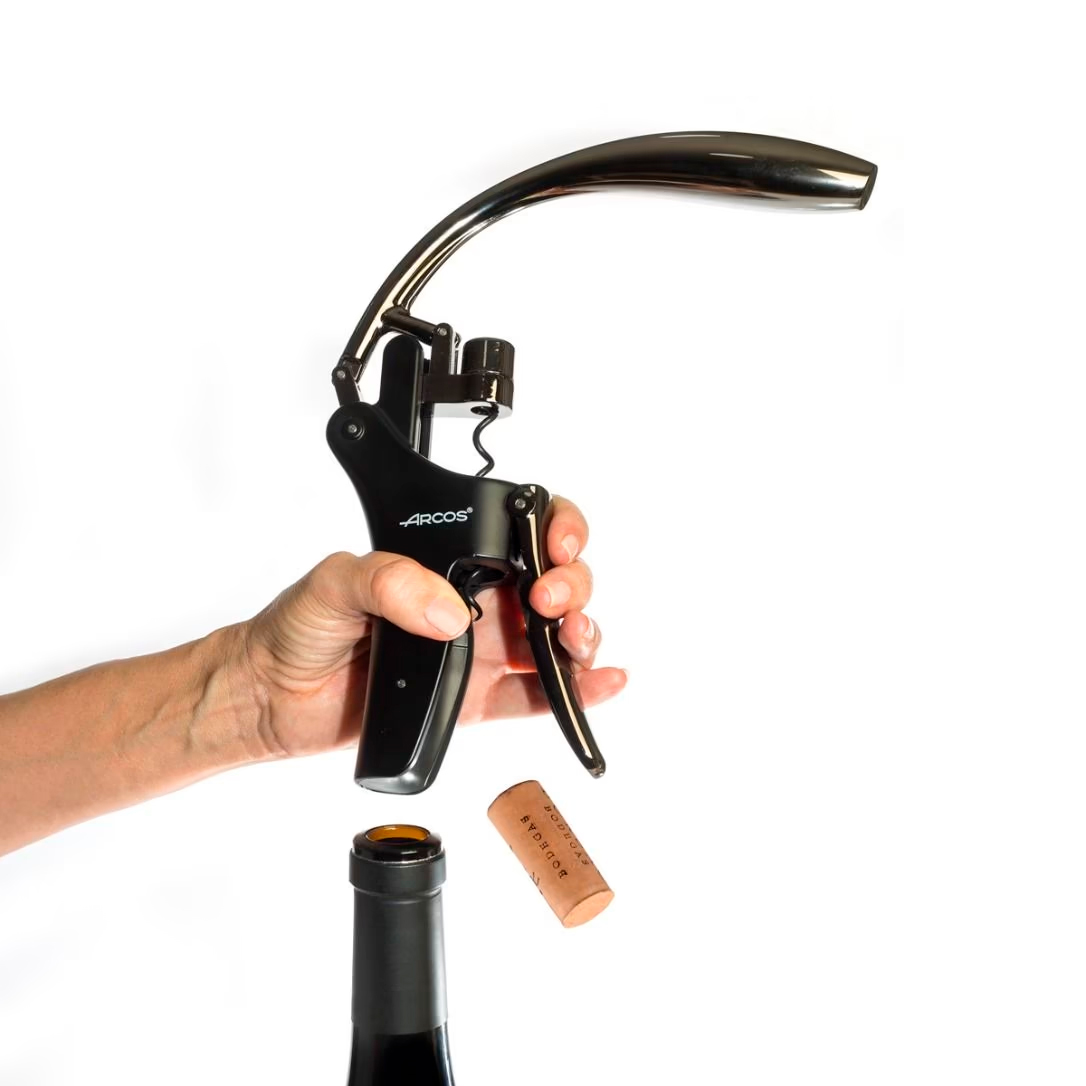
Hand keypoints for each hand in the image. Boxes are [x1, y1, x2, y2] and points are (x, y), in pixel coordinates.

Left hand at [237, 496, 625, 757]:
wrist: (270, 699)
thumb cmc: (295, 629)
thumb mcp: (334, 582)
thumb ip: (389, 582)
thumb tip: (449, 613)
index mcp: (446, 562)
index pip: (519, 532)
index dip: (555, 529)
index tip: (556, 543)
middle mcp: (472, 601)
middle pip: (552, 584)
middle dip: (572, 586)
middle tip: (548, 602)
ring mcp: (478, 652)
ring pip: (552, 640)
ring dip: (580, 637)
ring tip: (575, 645)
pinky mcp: (473, 702)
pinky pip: (535, 697)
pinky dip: (573, 694)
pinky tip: (601, 685)